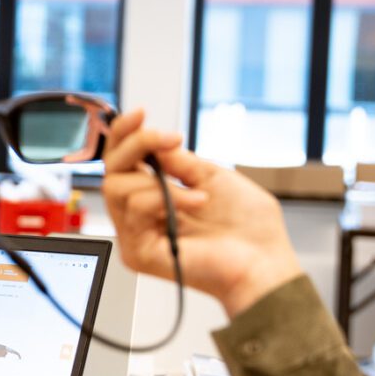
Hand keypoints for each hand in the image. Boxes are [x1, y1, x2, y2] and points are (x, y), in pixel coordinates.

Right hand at [101, 109, 302, 316]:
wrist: (263, 261)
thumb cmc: (247, 228)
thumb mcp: (212, 177)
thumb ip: (177, 162)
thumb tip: (153, 144)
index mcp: (156, 198)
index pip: (123, 163)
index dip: (125, 135)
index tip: (141, 114)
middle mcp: (141, 217)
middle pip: (110, 172)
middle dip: (136, 145)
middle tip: (169, 139)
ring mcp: (137, 236)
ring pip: (117, 188)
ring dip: (160, 182)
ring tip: (199, 194)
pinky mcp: (139, 253)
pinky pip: (134, 210)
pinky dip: (165, 199)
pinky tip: (196, 204)